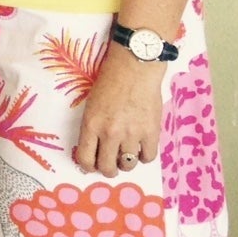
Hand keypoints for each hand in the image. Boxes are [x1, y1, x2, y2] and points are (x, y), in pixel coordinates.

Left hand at [75, 45, 165, 177]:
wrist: (134, 67)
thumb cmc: (110, 81)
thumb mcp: (91, 104)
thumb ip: (93, 127)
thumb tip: (95, 148)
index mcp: (91, 125)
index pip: (85, 159)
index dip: (88, 166)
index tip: (92, 165)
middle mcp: (110, 133)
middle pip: (107, 167)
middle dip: (108, 169)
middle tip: (110, 164)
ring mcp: (132, 134)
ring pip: (128, 164)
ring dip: (126, 163)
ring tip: (126, 154)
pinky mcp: (152, 132)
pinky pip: (148, 157)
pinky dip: (144, 156)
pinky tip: (141, 147)